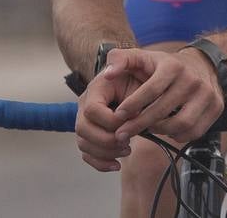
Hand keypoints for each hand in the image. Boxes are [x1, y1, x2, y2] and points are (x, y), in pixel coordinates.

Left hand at [74, 47, 224, 170]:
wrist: (204, 64)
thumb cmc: (166, 66)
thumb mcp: (144, 56)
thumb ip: (121, 60)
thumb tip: (107, 74)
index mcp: (173, 66)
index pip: (151, 89)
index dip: (132, 105)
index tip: (117, 116)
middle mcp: (193, 80)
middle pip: (163, 111)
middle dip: (138, 125)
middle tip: (121, 133)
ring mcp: (207, 95)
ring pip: (180, 124)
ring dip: (159, 131)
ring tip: (146, 129)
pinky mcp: (217, 107)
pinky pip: (194, 131)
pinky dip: (177, 135)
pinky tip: (167, 130)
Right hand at [74, 51, 142, 171]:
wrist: (144, 81)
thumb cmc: (141, 73)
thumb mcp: (136, 62)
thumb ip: (123, 61)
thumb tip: (109, 73)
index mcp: (96, 89)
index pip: (92, 110)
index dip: (110, 120)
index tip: (130, 120)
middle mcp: (86, 105)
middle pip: (82, 130)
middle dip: (106, 140)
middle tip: (128, 141)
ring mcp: (87, 121)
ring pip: (83, 144)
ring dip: (105, 152)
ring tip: (127, 150)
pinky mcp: (92, 135)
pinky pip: (86, 153)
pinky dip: (100, 163)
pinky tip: (117, 165)